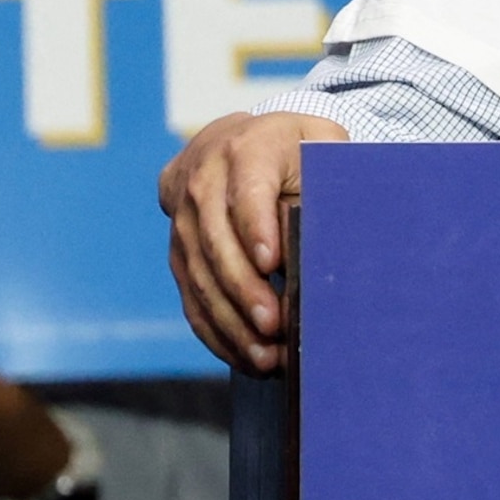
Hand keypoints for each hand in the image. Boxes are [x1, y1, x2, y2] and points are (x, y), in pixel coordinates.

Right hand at [161, 110, 344, 374]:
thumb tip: (315, 246)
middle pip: (216, 241)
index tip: (273, 264)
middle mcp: (202, 181)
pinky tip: (244, 357)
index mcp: (245, 148)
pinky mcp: (178, 250)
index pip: (246, 192)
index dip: (257, 228)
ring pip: (199, 275)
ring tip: (266, 356)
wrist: (237, 142)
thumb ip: (319, 187)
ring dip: (231, 321)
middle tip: (274, 326)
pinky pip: (191, 296)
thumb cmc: (297, 150)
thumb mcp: (321, 149)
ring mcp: (182, 218)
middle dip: (244, 289)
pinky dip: (216, 331)